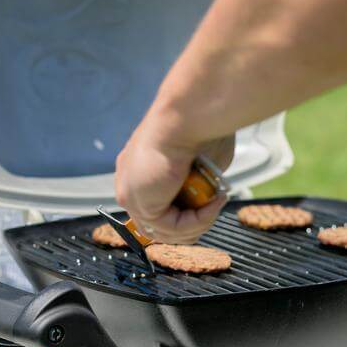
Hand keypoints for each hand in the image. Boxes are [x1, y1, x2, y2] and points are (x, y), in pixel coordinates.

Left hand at [115, 121, 233, 243]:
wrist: (188, 117)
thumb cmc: (200, 127)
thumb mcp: (203, 161)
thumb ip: (199, 183)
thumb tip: (208, 197)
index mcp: (139, 166)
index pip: (156, 204)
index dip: (184, 212)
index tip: (209, 203)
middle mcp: (130, 180)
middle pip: (158, 223)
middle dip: (192, 223)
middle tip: (214, 205)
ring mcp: (132, 193)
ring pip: (166, 230)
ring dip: (198, 223)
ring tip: (216, 203)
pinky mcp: (141, 204)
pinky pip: (172, 228)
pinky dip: (197, 221)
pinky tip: (211, 205)